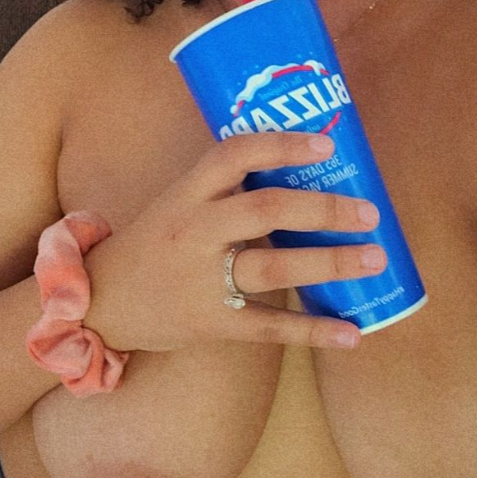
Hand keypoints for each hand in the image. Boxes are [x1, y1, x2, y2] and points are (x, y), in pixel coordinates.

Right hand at [85, 132, 384, 352]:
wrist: (102, 301)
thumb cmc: (155, 243)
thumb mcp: (178, 202)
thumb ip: (227, 188)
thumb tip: (300, 167)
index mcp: (187, 193)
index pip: (235, 154)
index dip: (282, 145)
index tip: (326, 145)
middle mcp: (194, 232)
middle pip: (266, 211)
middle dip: (322, 209)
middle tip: (369, 212)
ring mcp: (201, 280)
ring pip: (274, 269)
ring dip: (330, 264)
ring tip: (375, 259)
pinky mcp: (210, 323)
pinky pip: (268, 327)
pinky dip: (313, 331)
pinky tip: (352, 332)